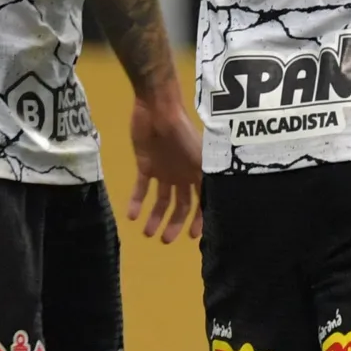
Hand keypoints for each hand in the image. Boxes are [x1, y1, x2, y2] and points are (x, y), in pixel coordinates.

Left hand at [128, 84, 203, 241]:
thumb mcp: (200, 158)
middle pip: (180, 205)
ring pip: (161, 200)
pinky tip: (132, 216)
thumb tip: (218, 206)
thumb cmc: (182, 132)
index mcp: (198, 173)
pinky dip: (137, 202)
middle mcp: (182, 175)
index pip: (201, 201)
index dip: (198, 219)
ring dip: (155, 217)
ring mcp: (164, 171)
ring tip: (147, 234)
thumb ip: (207, 180)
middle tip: (165, 240)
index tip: (193, 236)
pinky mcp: (146, 165)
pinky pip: (141, 188)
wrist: (157, 110)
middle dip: (174, 223)